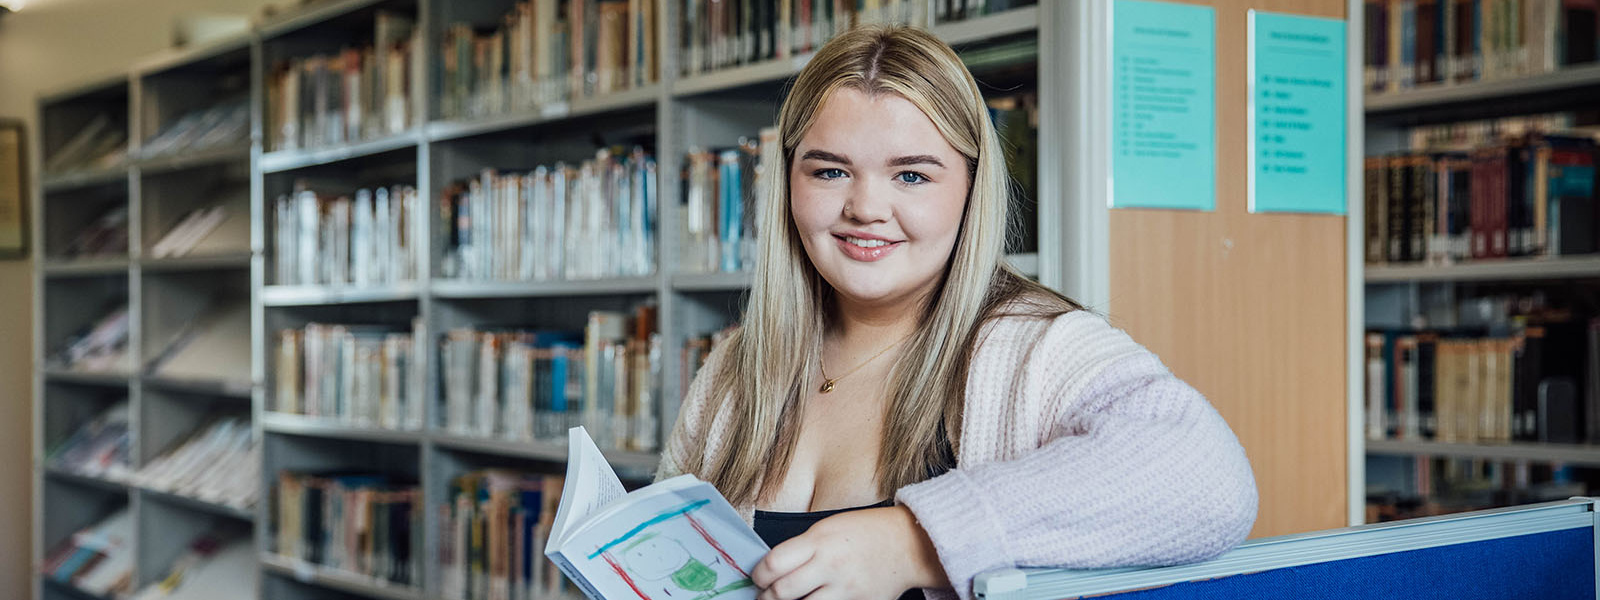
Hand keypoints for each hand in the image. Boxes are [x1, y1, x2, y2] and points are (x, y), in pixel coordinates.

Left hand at [751, 505, 947, 599]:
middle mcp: (830, 566)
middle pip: (783, 592)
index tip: (758, 577)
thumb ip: (801, 548)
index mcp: (819, 541)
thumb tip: (772, 568)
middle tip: (764, 596)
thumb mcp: (828, 528)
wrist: (907, 544)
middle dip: (766, 597)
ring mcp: (845, 589)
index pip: (774, 564)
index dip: (759, 575)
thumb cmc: (865, 532)